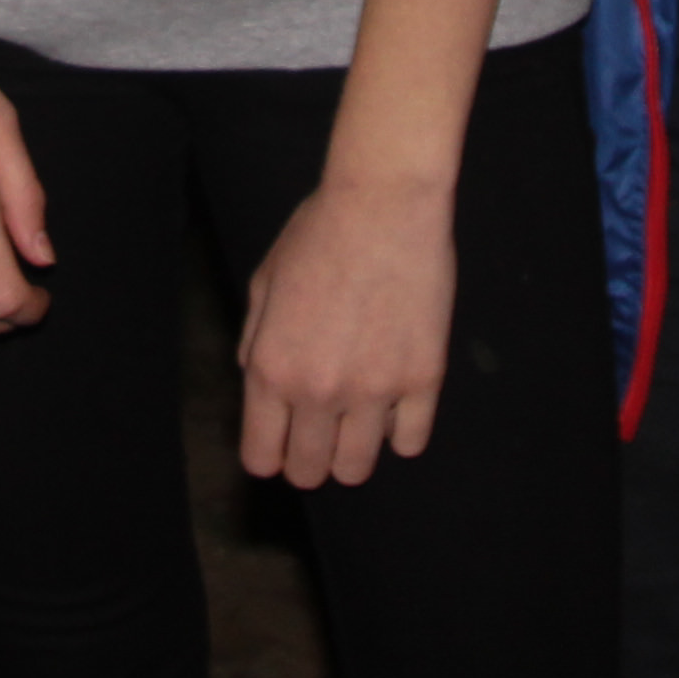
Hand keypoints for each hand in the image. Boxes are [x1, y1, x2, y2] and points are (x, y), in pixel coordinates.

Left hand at [236, 170, 456, 485]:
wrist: (384, 205)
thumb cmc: (318, 234)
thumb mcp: (263, 283)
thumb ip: (255, 342)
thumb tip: (259, 383)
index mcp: (273, 369)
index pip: (262, 456)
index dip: (270, 454)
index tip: (282, 442)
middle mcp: (319, 391)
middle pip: (310, 472)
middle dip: (310, 459)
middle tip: (322, 432)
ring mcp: (374, 391)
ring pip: (358, 469)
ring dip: (353, 452)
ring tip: (358, 421)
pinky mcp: (423, 381)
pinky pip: (410, 442)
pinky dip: (401, 431)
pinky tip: (396, 402)